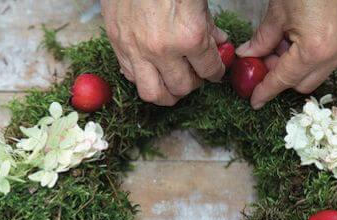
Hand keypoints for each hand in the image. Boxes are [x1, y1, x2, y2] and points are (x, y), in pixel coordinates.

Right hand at [101, 0, 227, 105]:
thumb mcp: (198, 2)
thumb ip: (209, 26)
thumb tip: (219, 43)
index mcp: (189, 36)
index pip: (209, 71)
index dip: (216, 72)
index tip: (215, 71)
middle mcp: (162, 49)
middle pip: (182, 88)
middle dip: (192, 84)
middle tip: (195, 75)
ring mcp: (137, 50)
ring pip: (153, 93)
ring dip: (167, 93)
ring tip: (173, 83)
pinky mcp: (118, 44)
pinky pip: (131, 76)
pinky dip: (144, 78)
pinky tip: (152, 68)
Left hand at [236, 0, 336, 108]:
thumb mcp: (278, 11)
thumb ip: (262, 39)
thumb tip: (248, 55)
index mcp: (314, 49)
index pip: (284, 80)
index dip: (266, 90)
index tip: (255, 100)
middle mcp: (336, 54)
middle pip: (303, 84)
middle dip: (282, 77)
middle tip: (266, 60)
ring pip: (318, 72)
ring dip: (299, 66)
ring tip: (286, 43)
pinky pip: (333, 59)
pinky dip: (316, 56)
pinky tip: (304, 36)